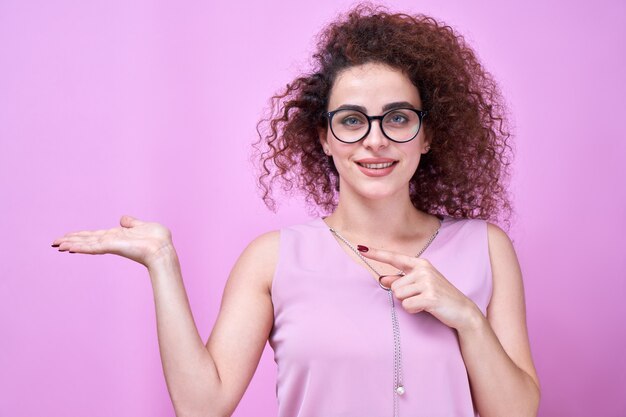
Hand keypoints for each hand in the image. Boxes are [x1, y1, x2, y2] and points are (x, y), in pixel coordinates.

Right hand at [51, 215, 175, 268]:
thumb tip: (122, 218)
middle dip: (71, 240)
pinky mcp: (113, 246)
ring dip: (71, 244)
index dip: (81, 236)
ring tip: (56, 245)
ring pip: (87, 244)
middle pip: (87, 240)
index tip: (68, 236)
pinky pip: (93, 247)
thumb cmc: (158, 239)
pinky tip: (68, 247)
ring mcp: (111, 244)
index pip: (95, 236)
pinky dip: (81, 246)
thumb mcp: (143, 226)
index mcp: (118, 236)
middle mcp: (112, 241)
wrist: (163, 249)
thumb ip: (131, 223)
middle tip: (54, 242)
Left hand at [359, 245, 482, 331]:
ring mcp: (427, 282)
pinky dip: (414, 310)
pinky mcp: (430, 296)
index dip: (376, 254)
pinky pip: (407, 305)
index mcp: (420, 264)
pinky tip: (426, 308)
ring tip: (424, 302)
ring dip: (408, 303)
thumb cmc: (439, 296)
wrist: (463, 310)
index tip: (360, 248)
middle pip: (394, 286)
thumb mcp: (420, 285)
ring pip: (399, 296)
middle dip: (403, 296)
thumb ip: (401, 281)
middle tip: (420, 297)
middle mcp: (423, 269)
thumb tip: (382, 279)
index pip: (394, 258)